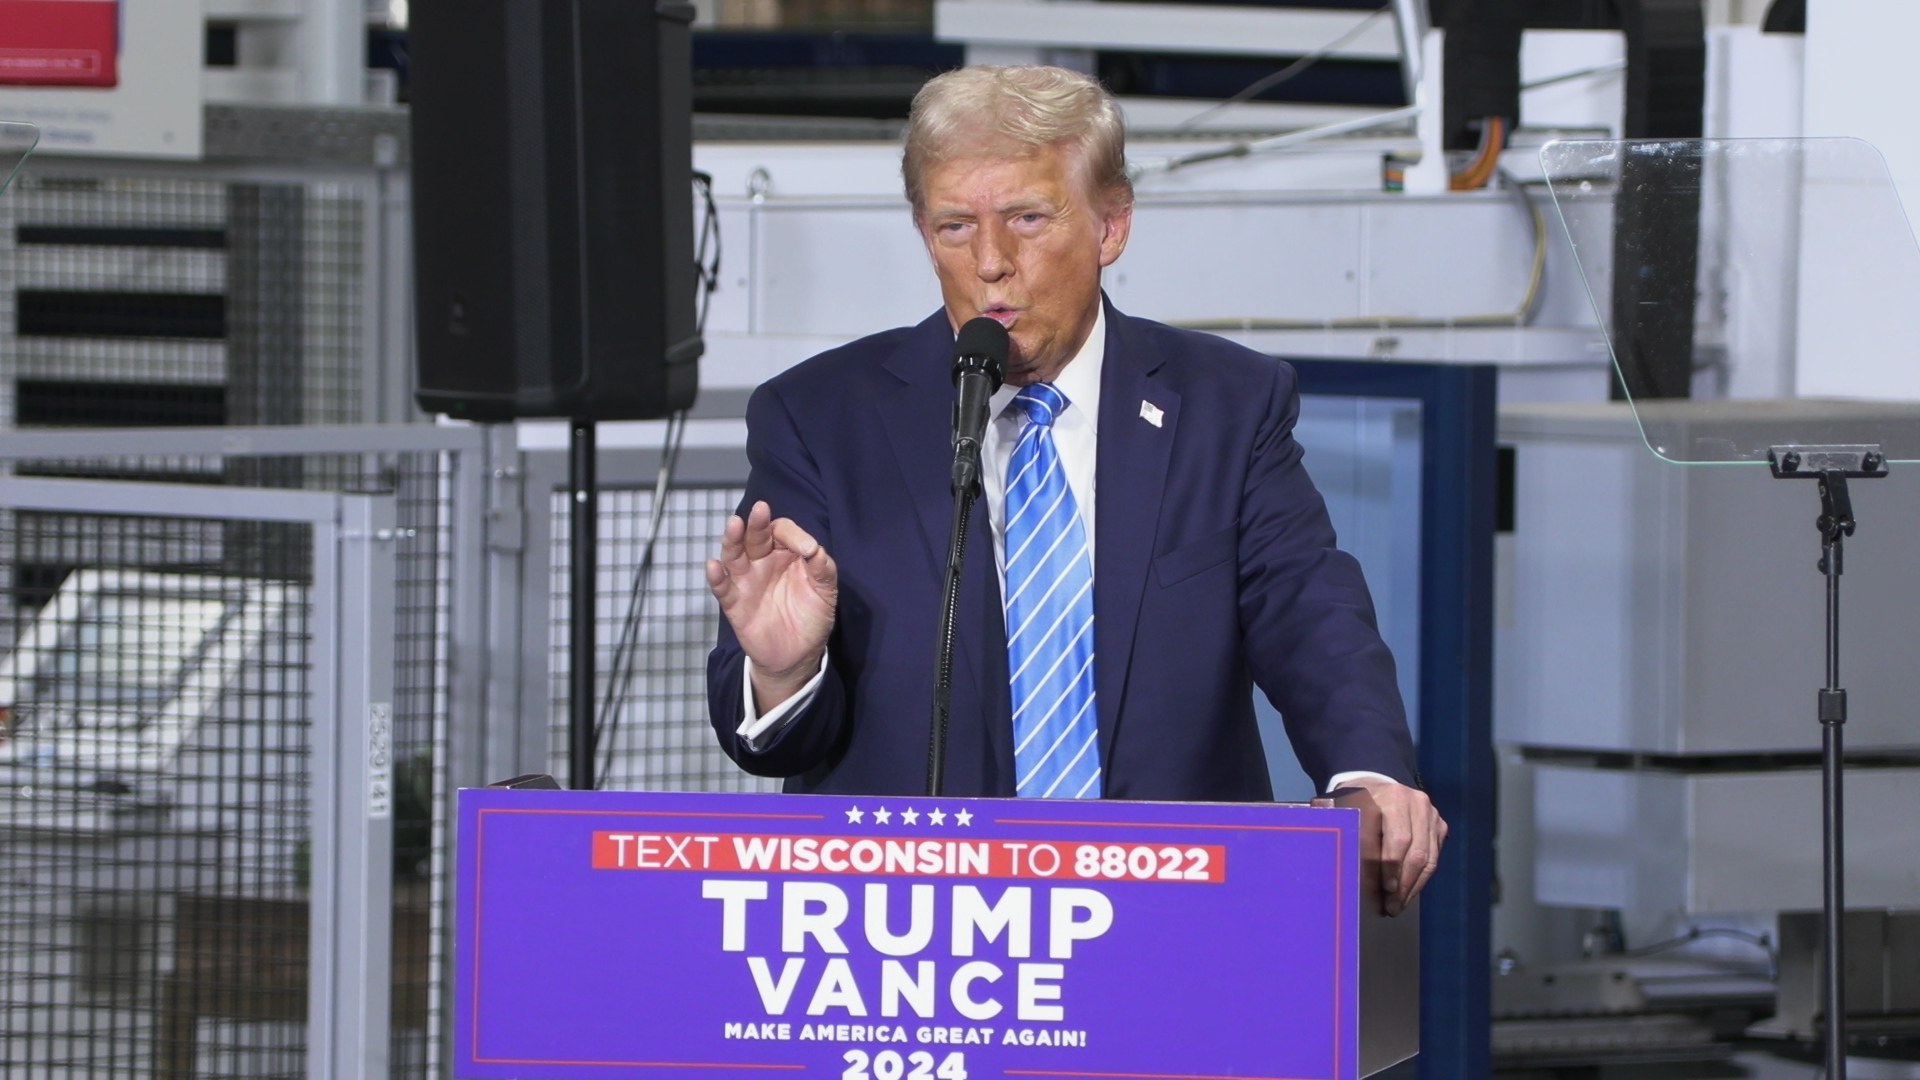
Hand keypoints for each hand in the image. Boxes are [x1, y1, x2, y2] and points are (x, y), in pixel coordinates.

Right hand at [707, 501, 837, 711]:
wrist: (798, 655)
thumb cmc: (811, 617)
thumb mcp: (825, 592)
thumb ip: (823, 569)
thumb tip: (816, 550)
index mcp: (786, 553)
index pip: (783, 532)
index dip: (793, 535)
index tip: (808, 551)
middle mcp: (763, 561)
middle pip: (755, 536)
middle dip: (757, 523)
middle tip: (760, 510)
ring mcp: (746, 580)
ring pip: (734, 554)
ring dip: (732, 539)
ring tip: (734, 525)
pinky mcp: (734, 602)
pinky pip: (722, 587)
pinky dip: (716, 576)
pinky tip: (714, 566)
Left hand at [1341, 776, 1446, 916]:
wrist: (1377, 786)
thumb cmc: (1356, 802)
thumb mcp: (1346, 807)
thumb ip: (1344, 827)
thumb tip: (1339, 857)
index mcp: (1392, 797)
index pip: (1397, 838)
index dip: (1390, 867)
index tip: (1384, 890)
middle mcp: (1416, 803)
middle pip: (1415, 851)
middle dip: (1402, 883)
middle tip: (1390, 907)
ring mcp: (1431, 814)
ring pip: (1428, 858)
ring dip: (1412, 886)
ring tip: (1398, 905)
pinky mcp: (1439, 825)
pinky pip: (1434, 858)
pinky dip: (1421, 879)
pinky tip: (1408, 893)